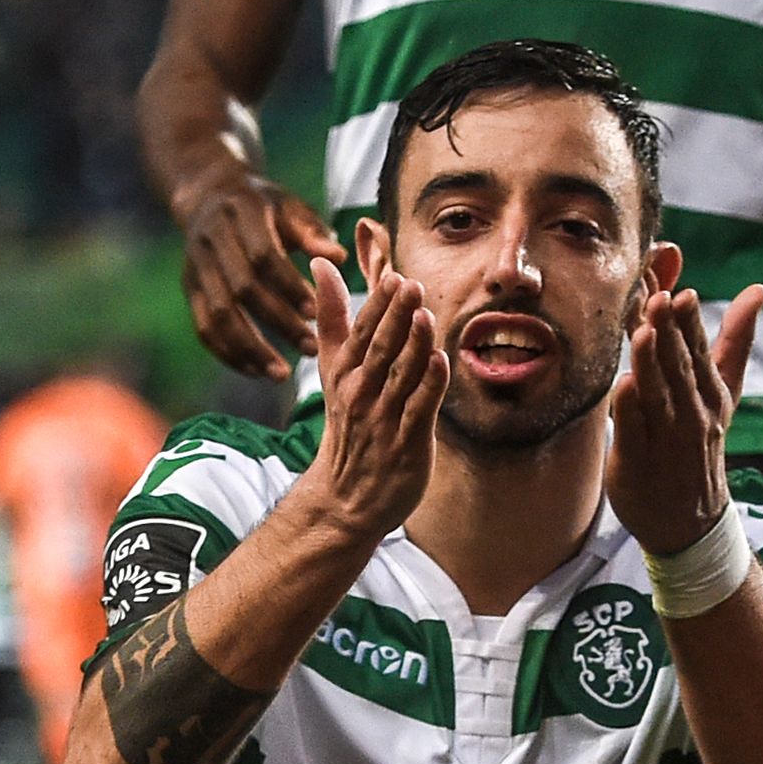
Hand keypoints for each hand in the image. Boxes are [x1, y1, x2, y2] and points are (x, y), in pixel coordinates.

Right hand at [176, 164, 341, 376]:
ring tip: (282, 374)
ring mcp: (195, 265)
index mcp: (241, 212)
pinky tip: (255, 371)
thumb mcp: (290, 207)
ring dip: (250, 348)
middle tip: (311, 349)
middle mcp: (212, 238)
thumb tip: (338, 258)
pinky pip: (203, 328)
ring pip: (218, 314)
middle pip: (241, 289)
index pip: (263, 255)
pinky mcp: (188, 287)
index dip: (288, 286)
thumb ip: (313, 233)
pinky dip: (228, 353)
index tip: (315, 312)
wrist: (209, 195)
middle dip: (278, 322)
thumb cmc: (265, 207)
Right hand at [299, 228, 442, 541]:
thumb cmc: (347, 426)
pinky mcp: (407, 444)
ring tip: (424, 315)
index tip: (392, 278)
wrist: (345, 498)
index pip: (361, 333)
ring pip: (400, 376)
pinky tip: (441, 361)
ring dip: (412, 346)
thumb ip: (331, 317)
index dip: (377, 306)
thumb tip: (321, 264)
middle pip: (380, 349)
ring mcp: (383, 419)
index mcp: (345, 373)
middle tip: (410, 285)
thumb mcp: (333, 370)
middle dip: (395, 317)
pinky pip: (419, 410)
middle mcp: (361, 394)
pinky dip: (430, 386)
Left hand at [610, 260, 759, 556]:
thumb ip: (736, 340)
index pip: (702, 352)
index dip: (692, 324)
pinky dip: (629, 409)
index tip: (684, 294)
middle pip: (680, 368)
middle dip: (670, 334)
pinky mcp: (637, 462)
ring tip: (642, 332)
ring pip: (657, 396)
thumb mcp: (724, 392)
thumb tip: (758, 289)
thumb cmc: (700, 442)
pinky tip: (623, 385)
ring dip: (650, 364)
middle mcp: (693, 415)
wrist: (689, 520)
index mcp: (713, 395)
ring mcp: (666, 440)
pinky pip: (633, 431)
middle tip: (660, 300)